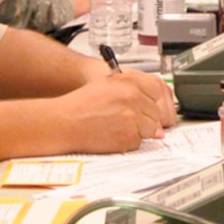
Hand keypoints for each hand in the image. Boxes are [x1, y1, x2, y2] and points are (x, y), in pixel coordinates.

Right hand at [51, 71, 173, 151]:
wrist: (65, 122)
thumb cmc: (81, 105)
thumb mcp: (108, 85)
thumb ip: (133, 92)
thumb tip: (153, 105)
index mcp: (129, 81)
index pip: (158, 91)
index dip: (152, 101)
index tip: (148, 107)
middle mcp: (133, 97)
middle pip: (156, 112)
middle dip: (146, 119)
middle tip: (127, 120)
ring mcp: (133, 118)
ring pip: (151, 129)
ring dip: (139, 131)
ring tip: (118, 127)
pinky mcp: (129, 136)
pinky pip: (139, 142)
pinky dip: (129, 141)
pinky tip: (114, 135)